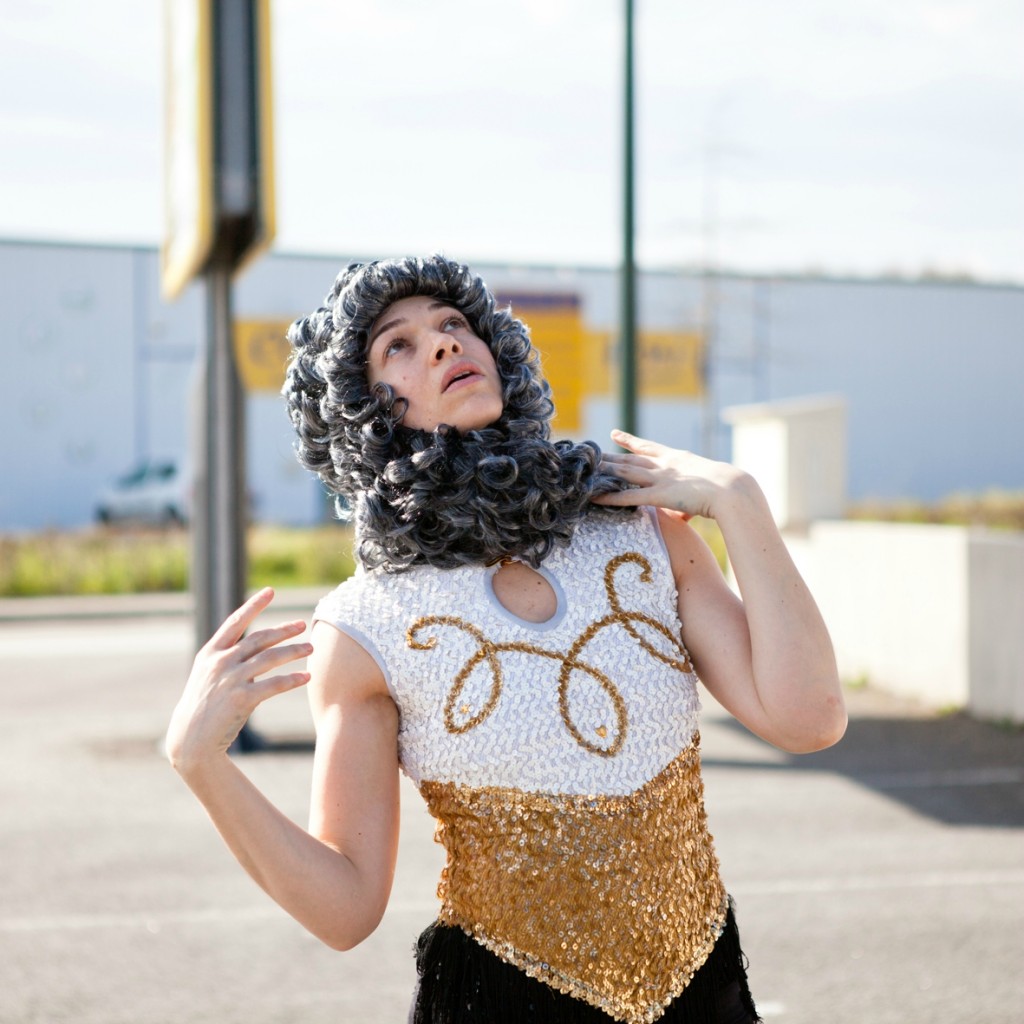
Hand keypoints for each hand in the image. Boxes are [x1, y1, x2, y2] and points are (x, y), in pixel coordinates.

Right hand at [166, 587, 311, 774]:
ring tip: (311, 648)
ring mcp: (230, 679)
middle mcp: (220, 662)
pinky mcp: (241, 698)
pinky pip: (274, 684)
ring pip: (270, 658)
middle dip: (283, 630)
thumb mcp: (210, 676)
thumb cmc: (205, 706)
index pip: (235, 621)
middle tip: (302, 624)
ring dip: (294, 651)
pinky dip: (293, 679)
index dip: (254, 605)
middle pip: (259, 638)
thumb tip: (261, 648)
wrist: (190, 740)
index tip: (270, 591)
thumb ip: (231, 659)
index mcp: (210, 653)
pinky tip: (306, 676)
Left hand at [593, 429, 750, 520]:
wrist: (732, 489)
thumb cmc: (727, 490)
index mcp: (678, 459)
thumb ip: (687, 501)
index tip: (614, 434)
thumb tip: (683, 515)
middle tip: (590, 453)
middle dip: (609, 456)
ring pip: (625, 473)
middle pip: (630, 459)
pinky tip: (595, 497)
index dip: (629, 441)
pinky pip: (628, 497)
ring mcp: (661, 479)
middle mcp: (665, 465)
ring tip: (586, 470)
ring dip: (605, 472)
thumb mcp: (704, 489)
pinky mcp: (659, 495)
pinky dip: (610, 497)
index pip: (648, 447)